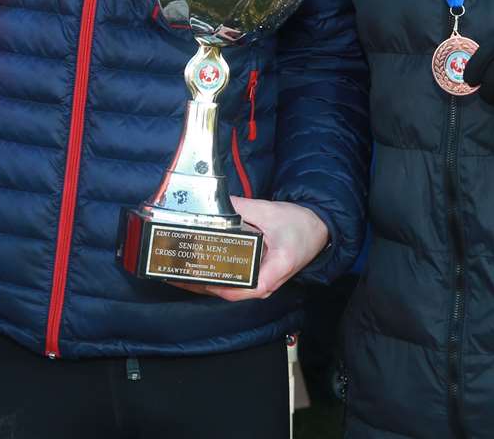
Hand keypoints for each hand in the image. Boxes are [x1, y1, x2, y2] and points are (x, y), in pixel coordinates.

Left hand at [172, 196, 329, 301]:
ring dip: (205, 282)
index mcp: (272, 272)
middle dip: (201, 283)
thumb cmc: (298, 224)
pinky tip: (197, 267)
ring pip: (230, 289)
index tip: (192, 276)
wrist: (318, 228)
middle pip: (230, 291)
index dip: (215, 286)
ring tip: (178, 271)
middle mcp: (266, 284)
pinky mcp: (258, 277)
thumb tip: (212, 202)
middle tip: (175, 271)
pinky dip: (215, 276)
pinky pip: (234, 282)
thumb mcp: (268, 212)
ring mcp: (261, 283)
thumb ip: (240, 208)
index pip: (241, 289)